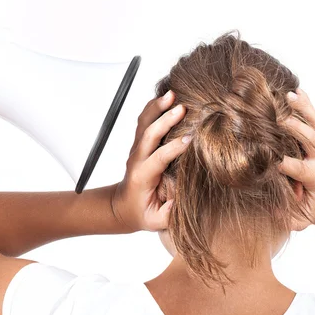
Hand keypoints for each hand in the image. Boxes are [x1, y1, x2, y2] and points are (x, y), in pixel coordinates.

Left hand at [112, 91, 189, 231]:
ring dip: (157, 107)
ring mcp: (137, 149)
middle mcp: (138, 159)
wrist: (123, 207)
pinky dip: (153, 106)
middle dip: (165, 120)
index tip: (191, 139)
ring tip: (172, 94)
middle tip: (182, 108)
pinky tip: (165, 95)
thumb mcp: (155, 221)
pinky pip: (144, 121)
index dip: (173, 148)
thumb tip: (179, 199)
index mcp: (143, 176)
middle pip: (149, 134)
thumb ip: (168, 213)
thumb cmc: (143, 213)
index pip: (158, 158)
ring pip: (144, 123)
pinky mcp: (139, 143)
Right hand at [279, 89, 314, 229]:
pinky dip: (306, 103)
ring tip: (289, 96)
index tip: (270, 161)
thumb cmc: (306, 210)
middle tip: (277, 121)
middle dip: (294, 130)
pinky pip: (314, 118)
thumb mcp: (298, 220)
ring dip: (302, 110)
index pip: (300, 169)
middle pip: (309, 140)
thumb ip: (288, 219)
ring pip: (314, 125)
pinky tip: (295, 90)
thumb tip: (274, 211)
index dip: (286, 164)